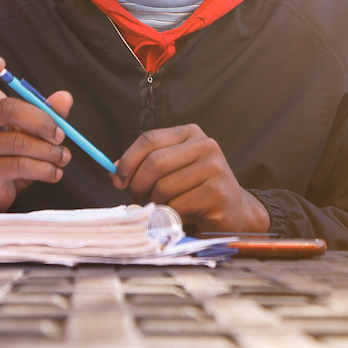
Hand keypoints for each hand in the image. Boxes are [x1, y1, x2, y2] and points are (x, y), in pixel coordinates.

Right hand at [0, 51, 73, 211]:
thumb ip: (47, 113)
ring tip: (62, 158)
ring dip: (48, 151)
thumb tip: (65, 97)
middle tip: (61, 135)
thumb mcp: (30, 132)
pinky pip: (17, 164)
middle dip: (43, 121)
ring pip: (17, 141)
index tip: (1, 63)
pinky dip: (44, 170)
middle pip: (8, 108)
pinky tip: (54, 173)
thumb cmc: (10, 157)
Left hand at [114, 125, 270, 234]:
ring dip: (156, 202)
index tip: (118, 180)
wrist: (232, 211)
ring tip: (164, 205)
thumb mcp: (171, 170)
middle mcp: (205, 145)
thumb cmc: (194, 190)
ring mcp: (215, 168)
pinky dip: (171, 213)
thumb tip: (114, 171)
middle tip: (138, 198)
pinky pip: (177, 205)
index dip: (128, 160)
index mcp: (190, 133)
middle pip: (155, 162)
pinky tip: (181, 213)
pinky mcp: (217, 192)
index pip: (150, 139)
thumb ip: (144, 166)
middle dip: (138, 184)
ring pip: (164, 186)